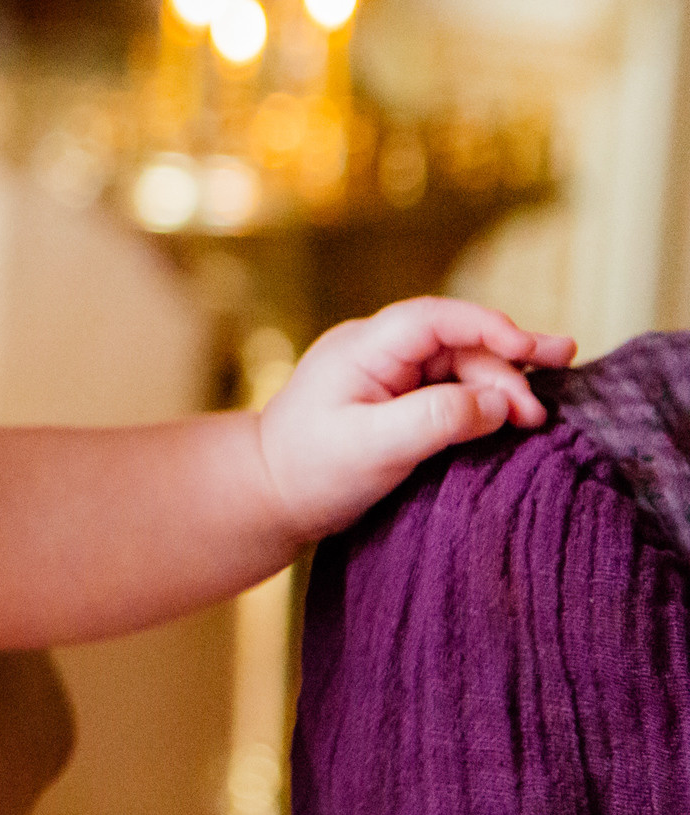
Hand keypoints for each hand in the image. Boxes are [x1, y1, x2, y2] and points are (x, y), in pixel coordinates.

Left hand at [257, 296, 576, 538]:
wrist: (268, 496)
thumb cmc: (312, 471)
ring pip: (460, 365)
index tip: (531, 351)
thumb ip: (436, 420)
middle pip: (457, 344)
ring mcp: (388, 374)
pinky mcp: (397, 400)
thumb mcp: (374, 448)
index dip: (488, 327)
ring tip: (542, 410)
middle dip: (505, 368)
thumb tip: (498, 402)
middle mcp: (377, 350)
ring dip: (501, 385)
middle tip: (546, 405)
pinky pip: (451, 388)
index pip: (434, 319)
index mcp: (363, 348)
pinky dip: (484, 398)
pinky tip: (516, 411)